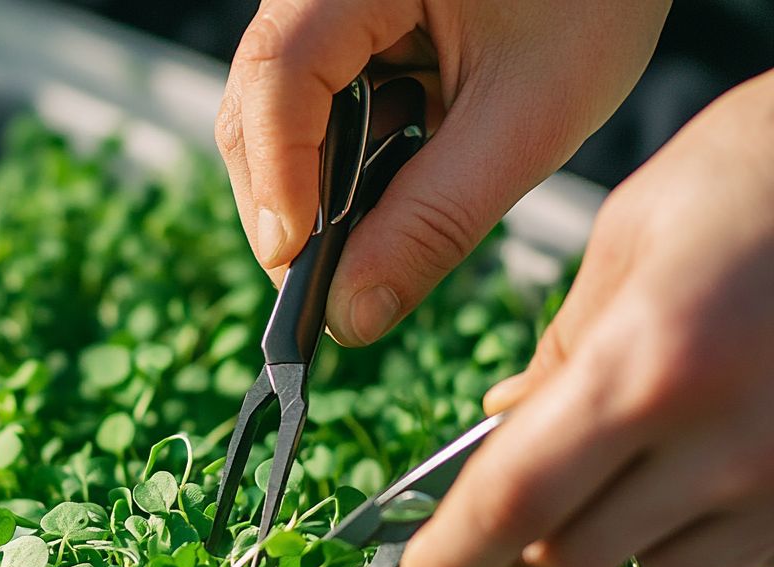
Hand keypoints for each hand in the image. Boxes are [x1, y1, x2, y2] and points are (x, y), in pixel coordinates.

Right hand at [216, 0, 668, 344]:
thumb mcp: (529, 118)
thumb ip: (435, 219)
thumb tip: (350, 315)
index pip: (280, 75)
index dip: (281, 180)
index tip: (304, 270)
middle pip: (257, 106)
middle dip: (289, 206)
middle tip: (334, 286)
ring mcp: (327, 8)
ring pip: (275, 118)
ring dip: (318, 189)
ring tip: (379, 231)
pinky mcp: (341, 32)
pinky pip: (310, 111)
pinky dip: (343, 164)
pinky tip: (394, 181)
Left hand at [399, 70, 773, 566]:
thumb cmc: (765, 174)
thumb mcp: (631, 234)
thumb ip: (559, 346)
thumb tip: (502, 422)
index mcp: (649, 363)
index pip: (516, 498)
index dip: (452, 560)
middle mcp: (722, 444)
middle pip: (572, 554)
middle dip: (524, 531)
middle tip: (527, 472)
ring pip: (647, 566)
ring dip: (608, 526)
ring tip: (636, 437)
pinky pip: (720, 560)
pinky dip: (678, 528)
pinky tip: (694, 455)